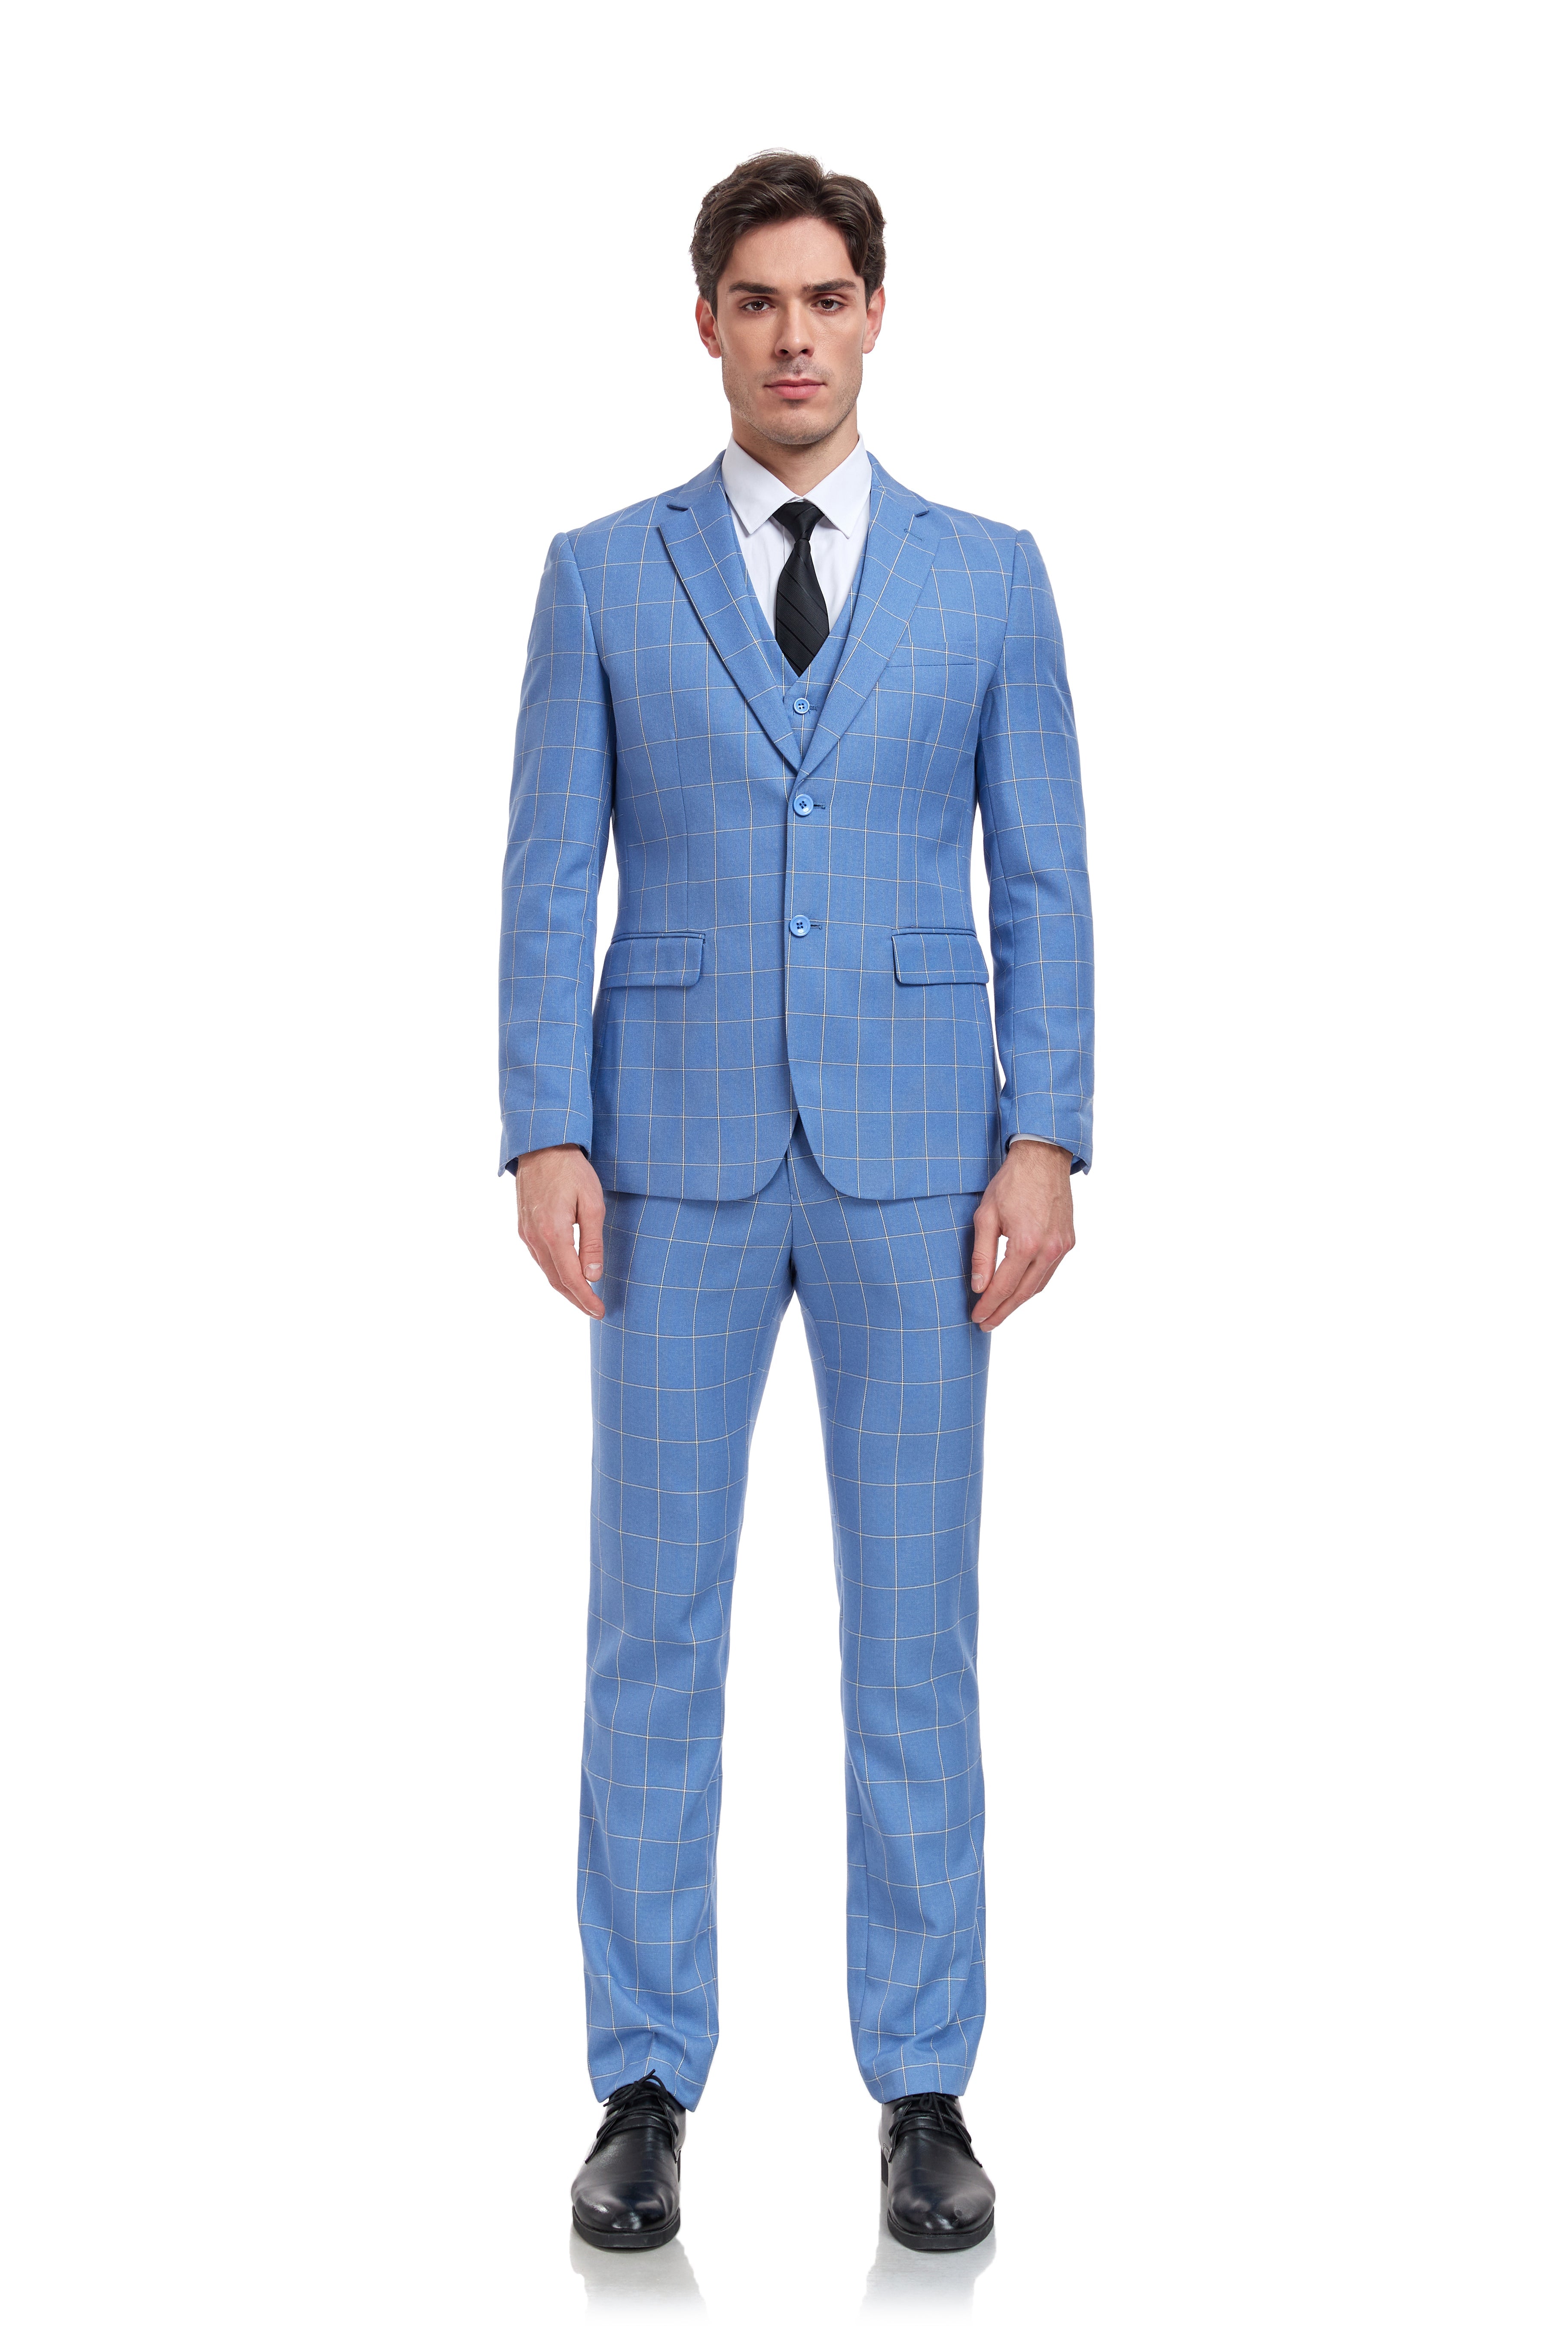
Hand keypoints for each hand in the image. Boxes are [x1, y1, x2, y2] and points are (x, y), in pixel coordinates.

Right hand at [515, 1145, 605, 1319]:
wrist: (542, 1146)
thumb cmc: (571, 1171)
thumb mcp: (592, 1204)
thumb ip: (592, 1243)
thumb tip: (593, 1276)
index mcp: (553, 1233)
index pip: (571, 1278)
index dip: (586, 1299)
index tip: (600, 1311)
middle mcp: (535, 1238)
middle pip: (556, 1280)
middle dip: (576, 1299)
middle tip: (594, 1310)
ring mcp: (526, 1233)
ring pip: (546, 1271)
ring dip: (564, 1287)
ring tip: (583, 1297)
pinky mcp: (524, 1227)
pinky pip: (539, 1258)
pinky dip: (554, 1271)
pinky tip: (566, 1273)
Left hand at [970, 1140, 1074, 1330]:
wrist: (1043, 1159)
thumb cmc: (1011, 1184)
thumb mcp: (985, 1216)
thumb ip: (982, 1254)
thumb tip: (979, 1287)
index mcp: (1026, 1244)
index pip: (1004, 1286)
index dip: (989, 1305)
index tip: (976, 1317)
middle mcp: (1049, 1250)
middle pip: (1023, 1293)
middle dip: (1003, 1311)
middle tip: (986, 1324)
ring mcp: (1062, 1247)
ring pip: (1039, 1286)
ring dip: (1019, 1302)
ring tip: (1000, 1312)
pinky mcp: (1068, 1242)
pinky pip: (1049, 1273)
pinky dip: (1033, 1286)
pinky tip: (1020, 1291)